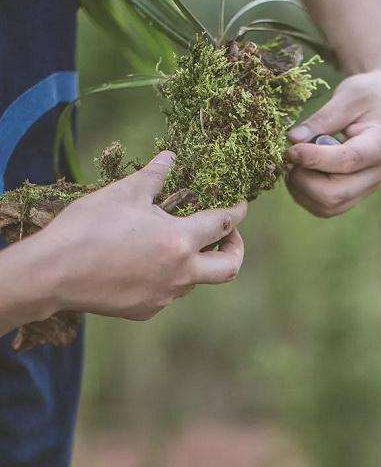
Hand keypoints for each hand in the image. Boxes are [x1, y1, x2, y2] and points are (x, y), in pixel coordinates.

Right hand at [37, 151, 246, 320]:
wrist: (54, 272)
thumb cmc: (88, 227)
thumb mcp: (124, 193)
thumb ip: (154, 176)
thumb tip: (170, 157)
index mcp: (178, 241)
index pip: (222, 224)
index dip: (236, 212)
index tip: (241, 205)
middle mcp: (180, 274)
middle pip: (229, 269)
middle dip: (235, 250)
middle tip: (227, 235)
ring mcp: (164, 296)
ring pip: (194, 281)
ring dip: (194, 261)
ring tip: (174, 241)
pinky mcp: (146, 309)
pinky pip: (167, 292)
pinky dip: (165, 276)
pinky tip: (144, 262)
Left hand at [285, 67, 380, 217]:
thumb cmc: (369, 96)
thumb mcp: (348, 95)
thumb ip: (322, 118)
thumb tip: (292, 139)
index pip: (348, 161)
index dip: (316, 159)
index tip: (291, 150)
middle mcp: (379, 173)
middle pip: (336, 194)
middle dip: (304, 179)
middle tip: (290, 156)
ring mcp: (368, 188)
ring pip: (329, 207)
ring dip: (302, 190)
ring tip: (294, 163)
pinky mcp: (356, 194)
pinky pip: (327, 208)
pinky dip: (306, 195)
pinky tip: (300, 173)